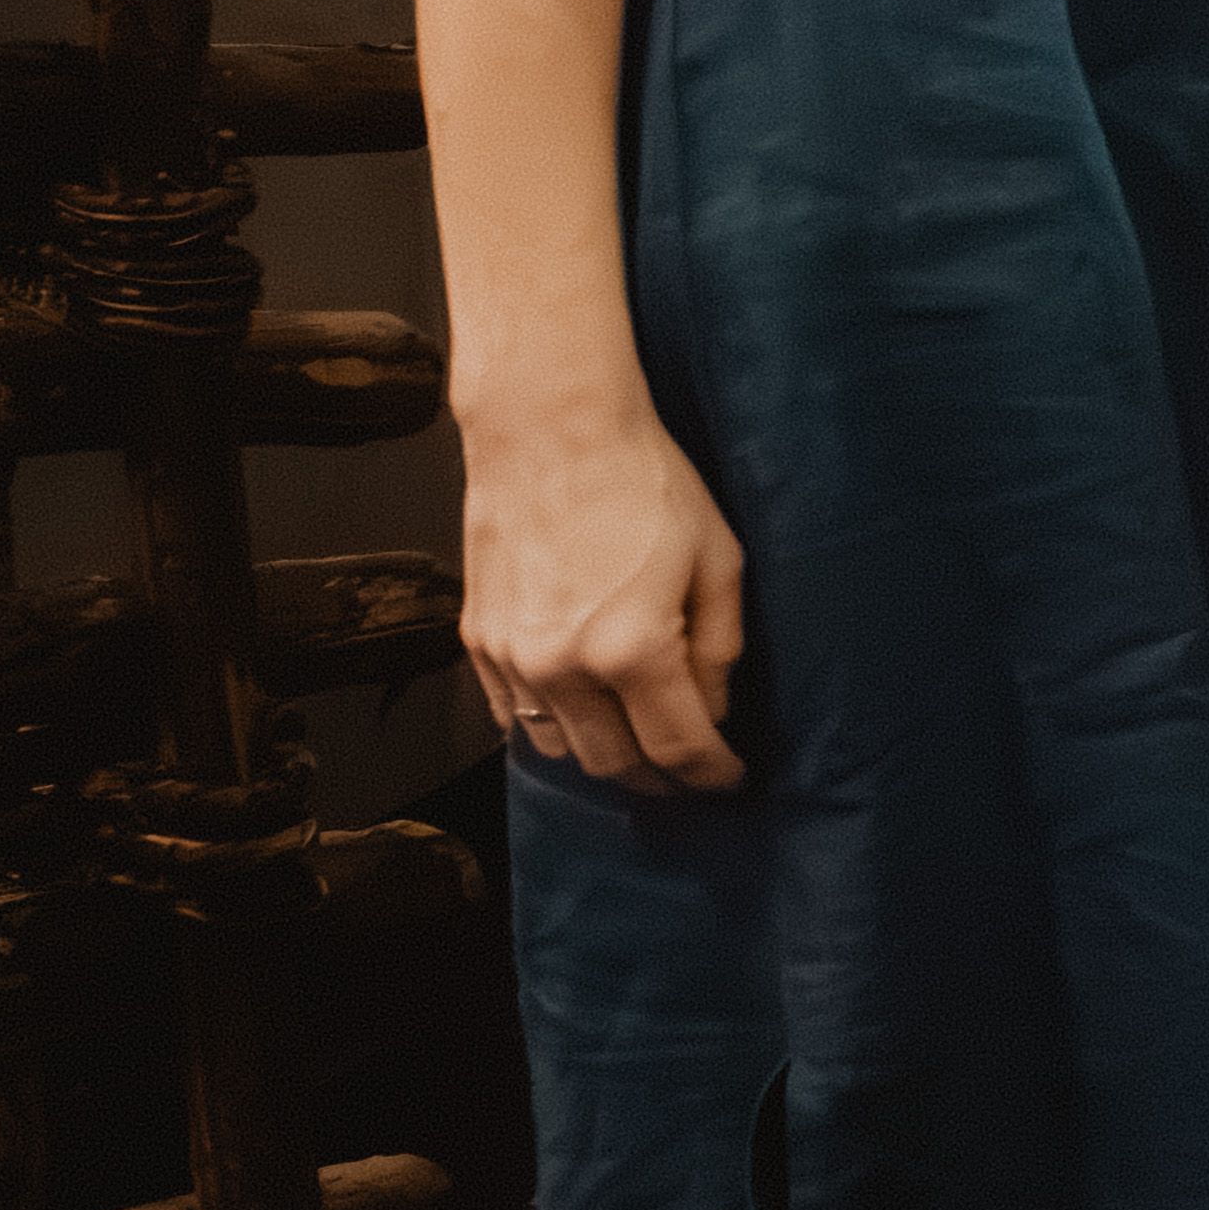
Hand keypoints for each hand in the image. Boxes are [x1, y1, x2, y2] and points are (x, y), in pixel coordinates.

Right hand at [459, 382, 750, 792]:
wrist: (551, 430)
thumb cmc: (648, 485)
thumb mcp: (718, 560)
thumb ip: (720, 647)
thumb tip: (713, 711)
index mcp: (634, 650)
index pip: (679, 749)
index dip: (712, 774)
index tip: (731, 778)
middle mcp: (563, 668)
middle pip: (616, 764)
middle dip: (662, 779)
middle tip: (692, 770)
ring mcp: (512, 659)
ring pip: (559, 750)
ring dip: (605, 757)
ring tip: (642, 741)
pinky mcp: (477, 641)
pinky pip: (514, 717)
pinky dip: (553, 727)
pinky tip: (585, 711)